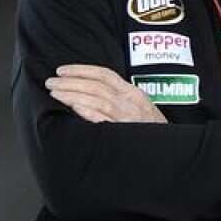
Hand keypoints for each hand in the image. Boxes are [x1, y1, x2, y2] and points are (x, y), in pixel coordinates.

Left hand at [45, 65, 167, 123]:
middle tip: (50, 82)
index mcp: (133, 93)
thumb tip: (90, 94)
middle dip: (71, 82)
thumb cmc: (151, 131)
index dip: (81, 70)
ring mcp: (128, 117)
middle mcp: (130, 102)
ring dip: (73, 94)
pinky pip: (105, 120)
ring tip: (54, 93)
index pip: (104, 74)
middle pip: (96, 86)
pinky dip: (90, 112)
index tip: (62, 70)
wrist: (170, 150)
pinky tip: (75, 108)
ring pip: (97, 99)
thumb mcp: (139, 108)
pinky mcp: (126, 132)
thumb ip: (119, 99)